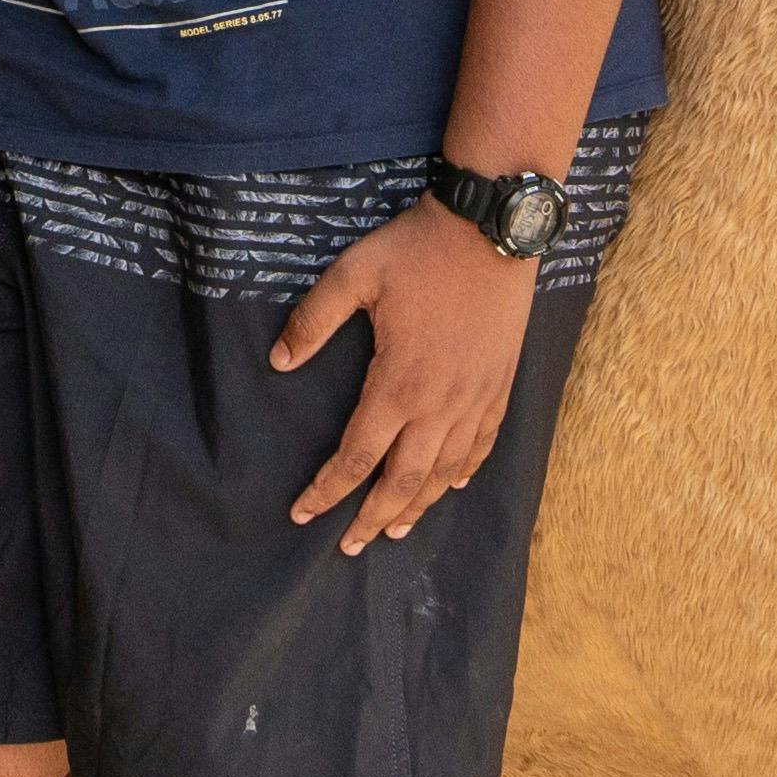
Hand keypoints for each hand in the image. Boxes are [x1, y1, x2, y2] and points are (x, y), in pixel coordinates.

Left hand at [271, 197, 537, 555]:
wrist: (491, 229)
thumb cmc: (418, 249)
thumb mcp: (354, 275)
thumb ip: (313, 321)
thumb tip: (278, 363)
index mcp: (397, 385)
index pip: (355, 457)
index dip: (326, 491)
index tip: (302, 515)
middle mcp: (438, 405)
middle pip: (402, 481)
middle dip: (371, 518)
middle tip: (349, 547)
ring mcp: (474, 399)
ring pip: (444, 472)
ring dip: (418, 506)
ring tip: (395, 530)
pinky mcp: (499, 386)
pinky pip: (482, 443)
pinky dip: (465, 471)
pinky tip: (454, 484)